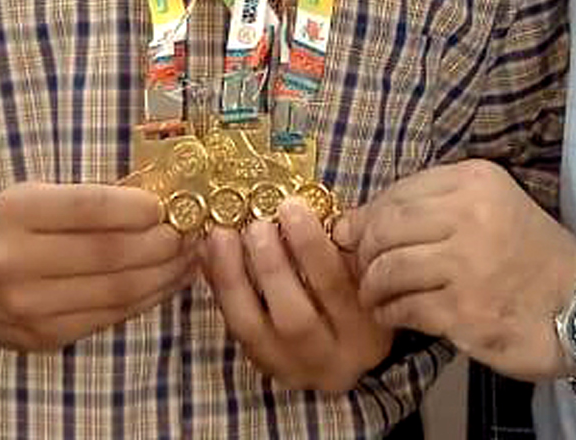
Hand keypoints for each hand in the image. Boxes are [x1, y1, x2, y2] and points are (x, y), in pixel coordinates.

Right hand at [0, 182, 196, 350]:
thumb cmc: (11, 221)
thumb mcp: (37, 192)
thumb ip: (90, 198)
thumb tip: (164, 201)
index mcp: (14, 212)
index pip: (88, 208)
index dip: (135, 208)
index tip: (166, 204)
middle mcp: (14, 262)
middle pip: (109, 254)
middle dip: (163, 242)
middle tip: (194, 230)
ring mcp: (27, 308)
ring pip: (116, 292)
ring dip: (165, 274)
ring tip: (191, 256)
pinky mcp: (43, 337)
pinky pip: (109, 317)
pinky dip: (147, 298)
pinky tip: (167, 281)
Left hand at [199, 197, 393, 392]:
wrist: (350, 350)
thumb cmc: (361, 293)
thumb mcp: (366, 272)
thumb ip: (344, 246)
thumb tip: (304, 208)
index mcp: (364, 332)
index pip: (335, 288)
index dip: (311, 246)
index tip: (291, 207)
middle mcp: (329, 359)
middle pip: (293, 318)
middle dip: (270, 267)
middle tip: (256, 225)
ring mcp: (291, 369)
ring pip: (251, 329)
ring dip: (232, 278)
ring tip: (221, 235)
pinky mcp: (263, 365)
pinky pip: (234, 328)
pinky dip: (219, 289)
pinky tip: (209, 256)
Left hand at [334, 160, 575, 381]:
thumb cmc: (531, 254)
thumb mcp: (491, 207)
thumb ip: (431, 207)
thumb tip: (353, 222)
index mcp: (476, 180)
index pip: (398, 192)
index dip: (370, 216)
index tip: (360, 237)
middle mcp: (470, 214)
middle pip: (385, 227)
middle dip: (365, 252)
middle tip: (364, 269)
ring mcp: (466, 264)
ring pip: (387, 268)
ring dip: (372, 287)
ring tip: (377, 296)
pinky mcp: (463, 310)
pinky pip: (402, 307)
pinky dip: (389, 313)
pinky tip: (395, 315)